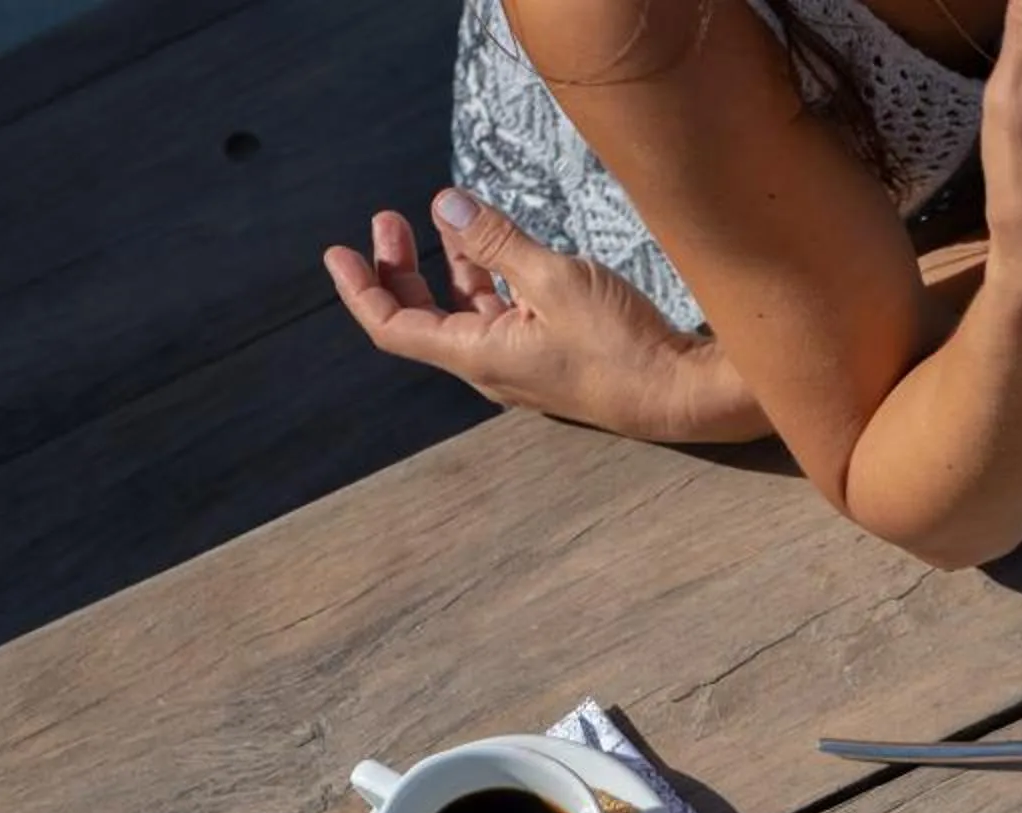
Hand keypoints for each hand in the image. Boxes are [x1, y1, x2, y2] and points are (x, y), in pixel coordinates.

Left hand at [324, 192, 770, 443]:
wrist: (683, 395)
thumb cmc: (621, 346)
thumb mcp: (555, 280)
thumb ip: (498, 242)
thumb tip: (445, 208)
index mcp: (478, 355)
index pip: (394, 328)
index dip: (360, 289)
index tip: (338, 251)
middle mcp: (492, 365)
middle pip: (424, 318)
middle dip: (401, 268)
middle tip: (391, 220)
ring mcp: (524, 363)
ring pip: (466, 313)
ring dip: (448, 267)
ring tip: (446, 220)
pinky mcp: (554, 356)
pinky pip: (503, 315)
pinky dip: (489, 278)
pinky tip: (500, 249)